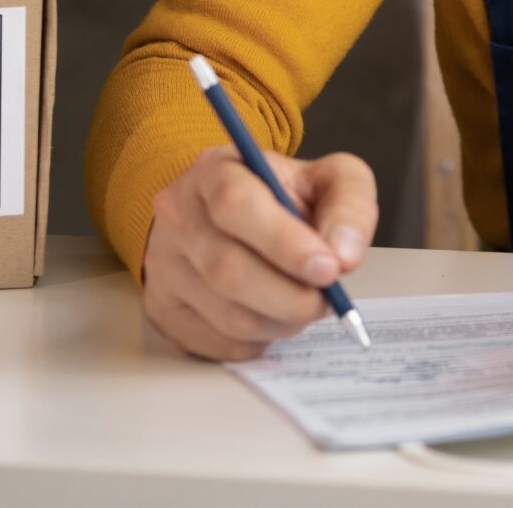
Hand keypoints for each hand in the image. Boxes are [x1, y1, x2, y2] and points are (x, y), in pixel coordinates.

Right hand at [142, 142, 378, 361]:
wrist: (237, 218)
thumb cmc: (286, 197)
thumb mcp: (329, 180)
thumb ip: (349, 206)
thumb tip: (344, 256)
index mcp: (213, 170)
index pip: (234, 203)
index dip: (283, 242)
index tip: (328, 268)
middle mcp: (177, 215)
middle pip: (227, 268)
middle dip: (291, 296)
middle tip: (327, 300)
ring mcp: (164, 265)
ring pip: (227, 315)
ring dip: (281, 320)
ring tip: (305, 303)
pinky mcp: (164, 309)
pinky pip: (220, 342)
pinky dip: (261, 339)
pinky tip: (275, 314)